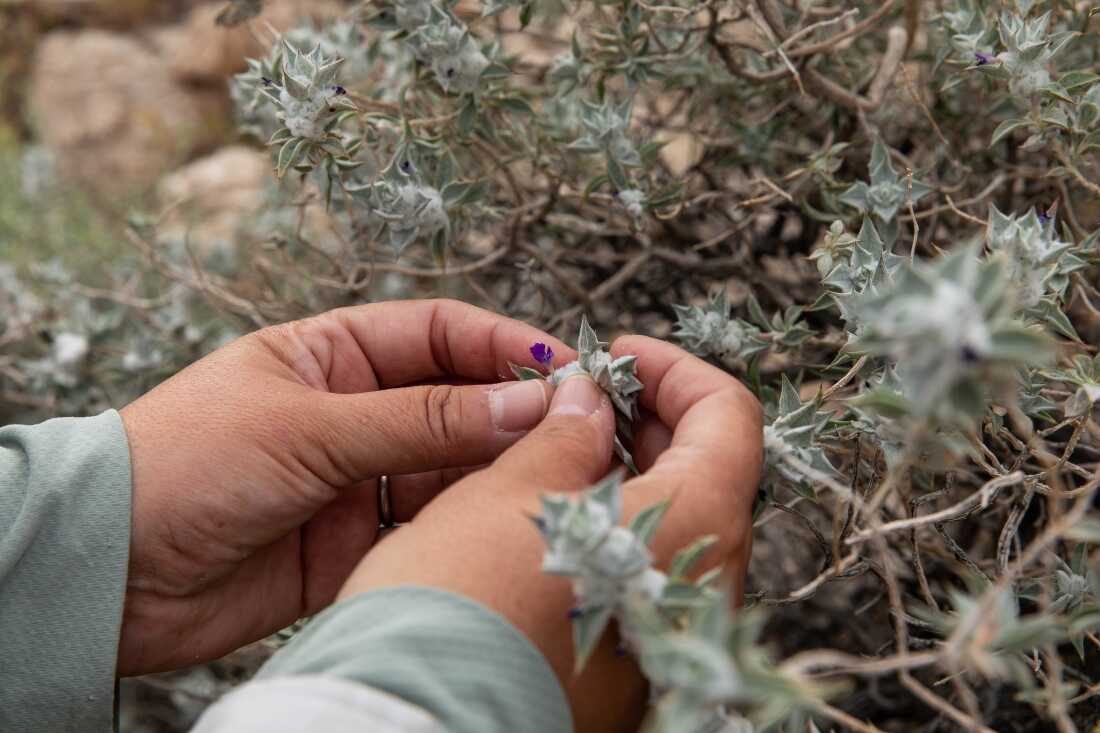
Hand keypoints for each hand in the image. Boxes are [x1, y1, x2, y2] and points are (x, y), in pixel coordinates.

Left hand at [117, 299, 564, 675]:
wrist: (110, 574)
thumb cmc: (185, 465)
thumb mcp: (309, 427)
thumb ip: (421, 421)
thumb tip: (526, 404)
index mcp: (333, 356)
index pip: (439, 335)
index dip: (503, 348)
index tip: (564, 369)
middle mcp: (354, 413)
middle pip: (456, 403)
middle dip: (513, 415)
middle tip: (577, 431)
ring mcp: (358, 480)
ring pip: (450, 469)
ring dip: (495, 473)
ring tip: (550, 480)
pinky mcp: (356, 544)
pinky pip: (426, 528)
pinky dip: (463, 526)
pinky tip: (499, 525)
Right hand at [337, 336, 762, 731]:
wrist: (423, 722)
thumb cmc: (463, 601)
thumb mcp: (507, 491)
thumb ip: (564, 435)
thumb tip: (588, 400)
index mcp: (691, 524)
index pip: (728, 416)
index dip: (675, 370)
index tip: (619, 355)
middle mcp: (702, 585)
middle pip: (709, 471)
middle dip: (649, 420)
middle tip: (583, 398)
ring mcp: (670, 633)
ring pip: (674, 527)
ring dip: (629, 474)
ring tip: (558, 450)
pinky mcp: (633, 666)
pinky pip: (646, 577)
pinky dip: (615, 532)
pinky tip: (554, 518)